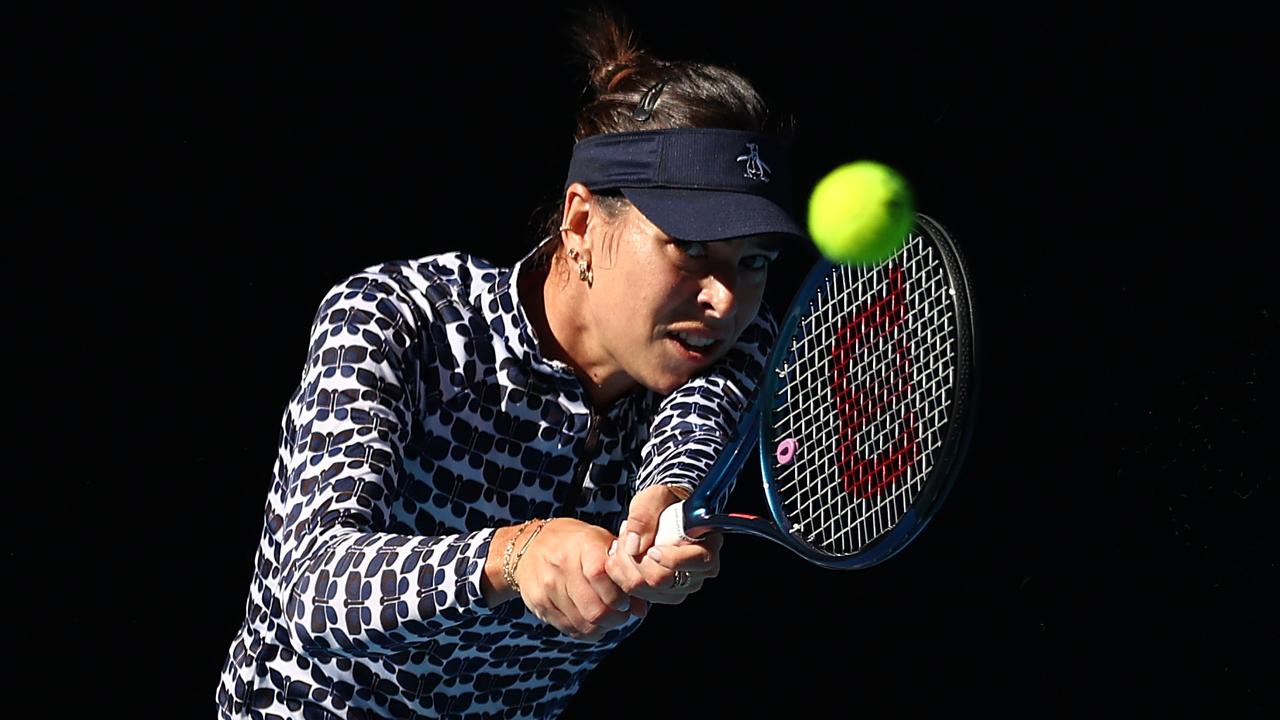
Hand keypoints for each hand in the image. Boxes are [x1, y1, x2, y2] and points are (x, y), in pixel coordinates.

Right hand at [511, 518, 647, 640]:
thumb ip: (622, 571)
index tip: (626, 599)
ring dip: (602, 626)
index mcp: (582, 545)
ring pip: (583, 623)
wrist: (528, 546)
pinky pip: (569, 629)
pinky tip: (590, 620)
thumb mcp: (600, 542)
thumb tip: (641, 609)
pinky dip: (585, 630)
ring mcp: (548, 586)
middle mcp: (561, 565)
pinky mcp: (539, 603)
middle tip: (620, 613)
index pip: (601, 576)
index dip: (619, 595)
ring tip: (607, 617)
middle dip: (615, 617)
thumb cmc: (574, 543)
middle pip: (595, 608)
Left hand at [604, 485, 722, 603]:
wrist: (661, 512)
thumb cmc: (665, 504)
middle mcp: (696, 574)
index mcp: (707, 548)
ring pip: (641, 588)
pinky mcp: (659, 594)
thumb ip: (644, 516)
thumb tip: (634, 546)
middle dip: (636, 558)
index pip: (696, 563)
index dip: (670, 558)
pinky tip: (623, 553)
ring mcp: (677, 588)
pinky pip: (631, 590)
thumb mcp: (655, 497)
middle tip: (628, 534)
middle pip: (661, 580)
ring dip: (624, 563)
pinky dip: (620, 571)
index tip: (652, 548)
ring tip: (625, 540)